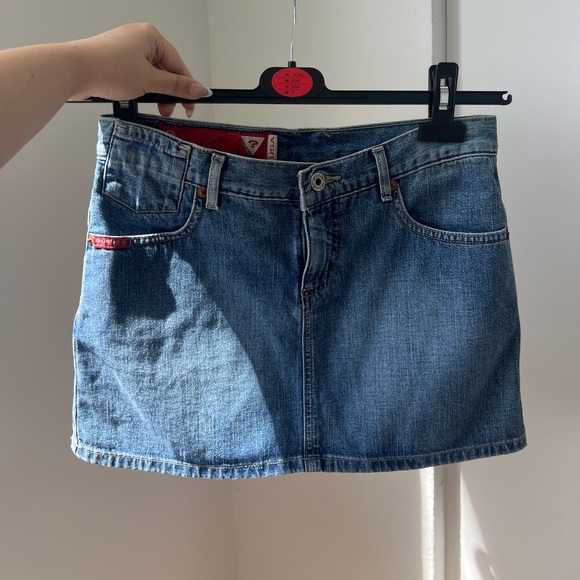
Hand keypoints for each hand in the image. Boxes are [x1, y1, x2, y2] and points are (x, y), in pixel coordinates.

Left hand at [69, 23, 210, 116]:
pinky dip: (139, 89)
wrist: (73, 70)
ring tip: (150, 105)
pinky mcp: (114, 60)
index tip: (191, 104)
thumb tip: (199, 90)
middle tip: (168, 110)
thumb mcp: (150, 81)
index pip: (178, 65)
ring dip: (153, 93)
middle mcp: (138, 39)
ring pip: (150, 75)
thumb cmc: (106, 67)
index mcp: (151, 36)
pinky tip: (135, 97)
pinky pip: (136, 76)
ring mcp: (125, 49)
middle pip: (165, 70)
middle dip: (167, 93)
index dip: (186, 88)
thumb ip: (177, 87)